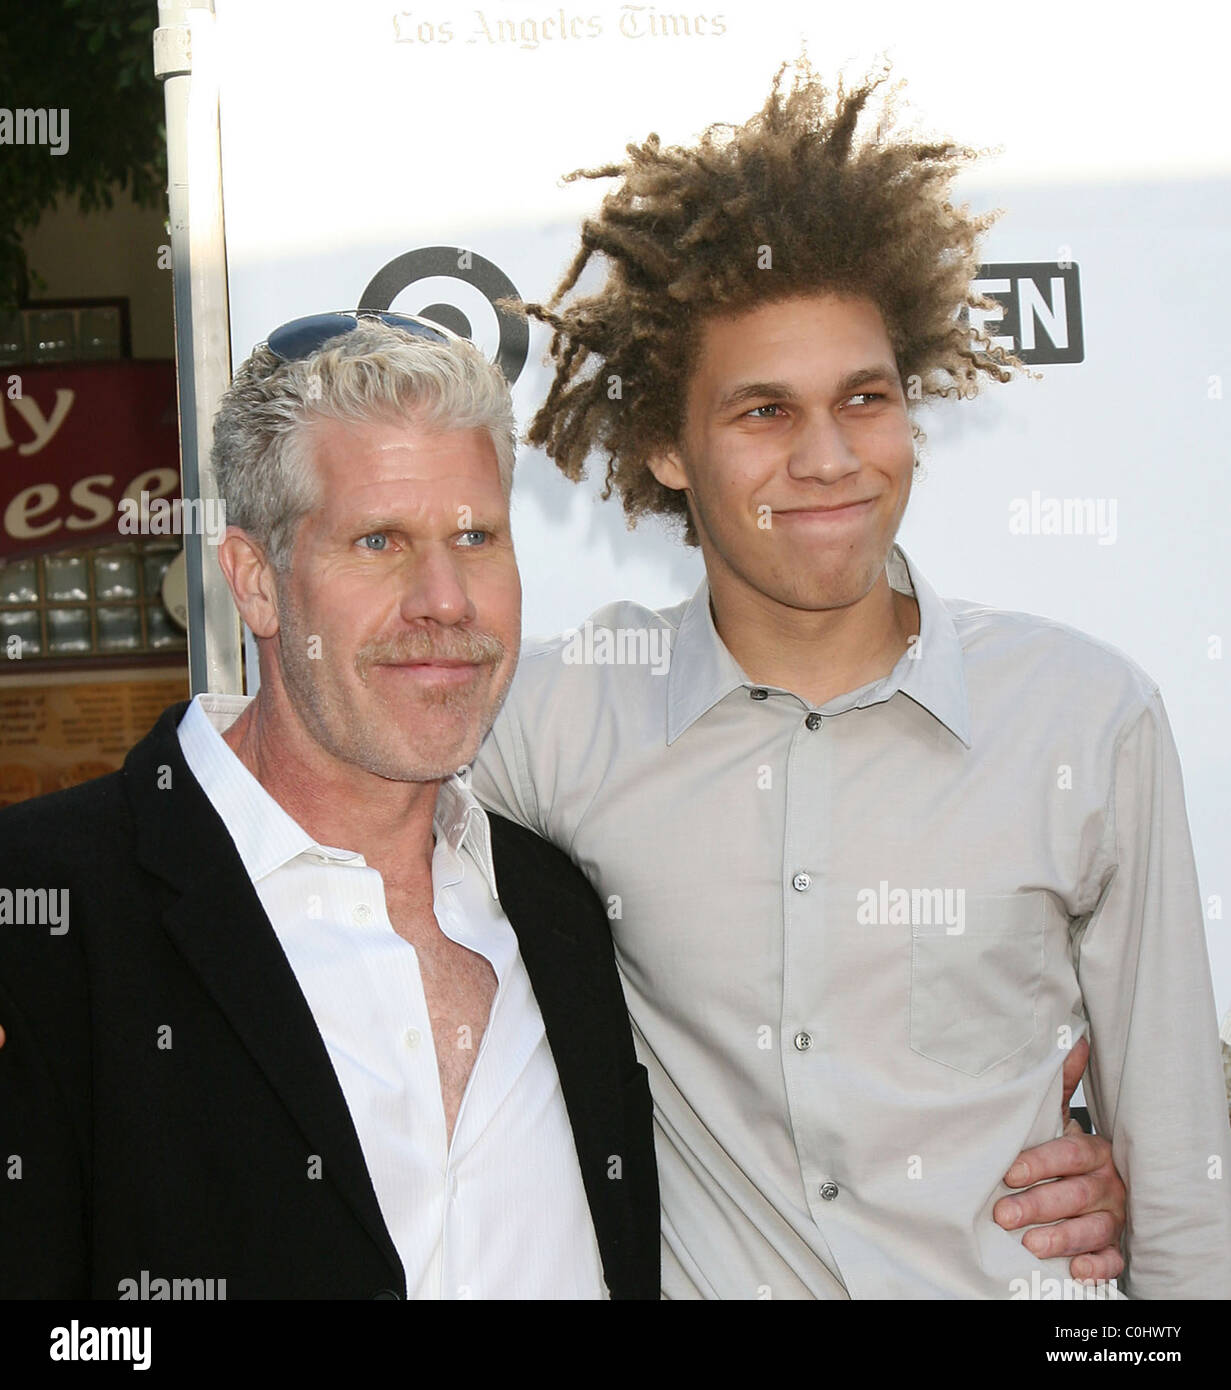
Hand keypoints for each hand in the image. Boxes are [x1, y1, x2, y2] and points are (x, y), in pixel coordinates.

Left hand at [993, 1036, 1125, 1281]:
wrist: (1101, 1189)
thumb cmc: (1070, 1152)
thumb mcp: (1063, 1120)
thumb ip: (1062, 1084)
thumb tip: (1074, 1037)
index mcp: (1093, 1151)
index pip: (1068, 1154)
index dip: (1040, 1163)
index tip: (1009, 1173)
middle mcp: (1108, 1184)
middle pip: (1076, 1194)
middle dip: (1039, 1204)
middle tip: (1004, 1214)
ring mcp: (1113, 1217)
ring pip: (1093, 1229)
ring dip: (1062, 1237)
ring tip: (1031, 1245)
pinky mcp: (1116, 1247)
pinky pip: (1112, 1261)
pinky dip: (1096, 1267)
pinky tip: (1076, 1271)